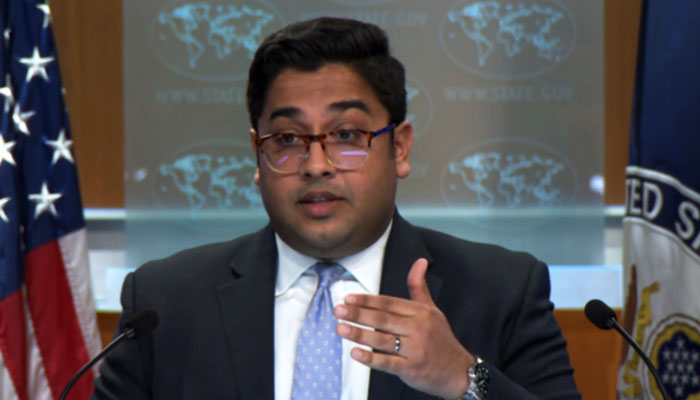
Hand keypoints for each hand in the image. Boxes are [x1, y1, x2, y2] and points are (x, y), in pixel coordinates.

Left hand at [334, 258, 473, 398]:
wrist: (459, 371)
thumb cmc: (441, 339)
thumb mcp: (433, 310)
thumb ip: (419, 287)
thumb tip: (420, 261)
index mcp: (420, 313)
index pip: (389, 303)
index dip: (368, 300)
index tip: (348, 298)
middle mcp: (418, 329)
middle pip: (383, 319)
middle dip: (358, 314)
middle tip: (338, 310)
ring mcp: (415, 350)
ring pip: (382, 340)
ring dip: (359, 334)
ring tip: (340, 328)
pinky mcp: (411, 369)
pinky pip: (388, 362)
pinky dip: (370, 358)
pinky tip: (355, 353)